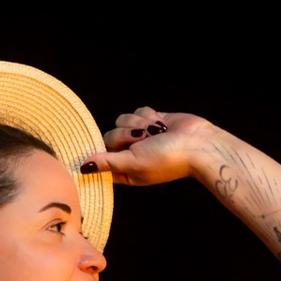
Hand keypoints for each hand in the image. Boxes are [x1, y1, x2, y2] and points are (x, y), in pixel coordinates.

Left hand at [82, 108, 209, 186]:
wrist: (197, 144)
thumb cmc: (167, 159)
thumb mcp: (133, 164)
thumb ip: (107, 163)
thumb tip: (83, 168)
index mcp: (125, 170)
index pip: (100, 159)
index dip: (100, 153)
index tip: (104, 150)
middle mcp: (131, 153)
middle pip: (110, 136)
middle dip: (126, 135)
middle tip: (143, 140)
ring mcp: (140, 135)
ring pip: (122, 120)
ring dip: (139, 124)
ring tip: (156, 132)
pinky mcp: (150, 119)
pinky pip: (137, 110)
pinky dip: (148, 115)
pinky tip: (161, 124)